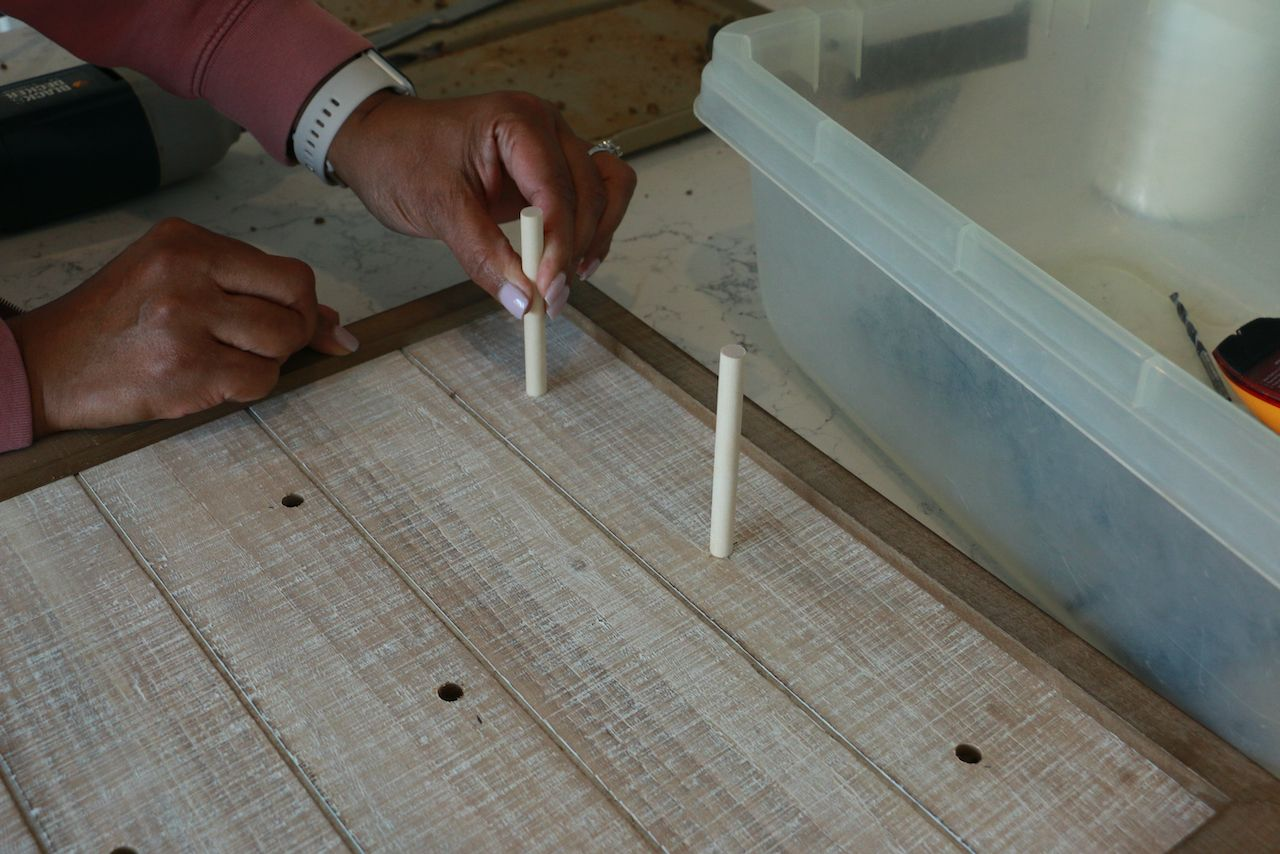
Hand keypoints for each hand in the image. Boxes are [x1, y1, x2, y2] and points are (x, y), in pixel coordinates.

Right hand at [7, 218, 355, 436]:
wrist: (50, 364)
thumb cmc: (119, 320)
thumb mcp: (176, 278)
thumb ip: (252, 289)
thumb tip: (338, 326)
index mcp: (188, 242)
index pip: (289, 272)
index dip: (305, 305)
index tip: (301, 323)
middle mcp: (187, 274)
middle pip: (296, 304)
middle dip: (296, 332)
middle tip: (265, 345)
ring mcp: (185, 323)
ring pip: (281, 344)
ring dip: (268, 361)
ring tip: (226, 359)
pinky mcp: (185, 371)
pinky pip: (259, 381)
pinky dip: (248, 387)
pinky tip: (212, 380)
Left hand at [326, 90, 636, 318]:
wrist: (381, 142)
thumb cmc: (401, 157)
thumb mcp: (438, 208)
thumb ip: (484, 255)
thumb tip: (523, 301)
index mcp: (518, 122)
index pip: (557, 188)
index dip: (559, 243)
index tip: (546, 290)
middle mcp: (546, 129)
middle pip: (592, 191)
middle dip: (576, 247)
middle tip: (549, 297)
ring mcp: (554, 148)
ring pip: (606, 192)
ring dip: (595, 238)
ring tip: (564, 281)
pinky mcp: (551, 172)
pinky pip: (595, 197)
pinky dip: (593, 231)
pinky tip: (573, 264)